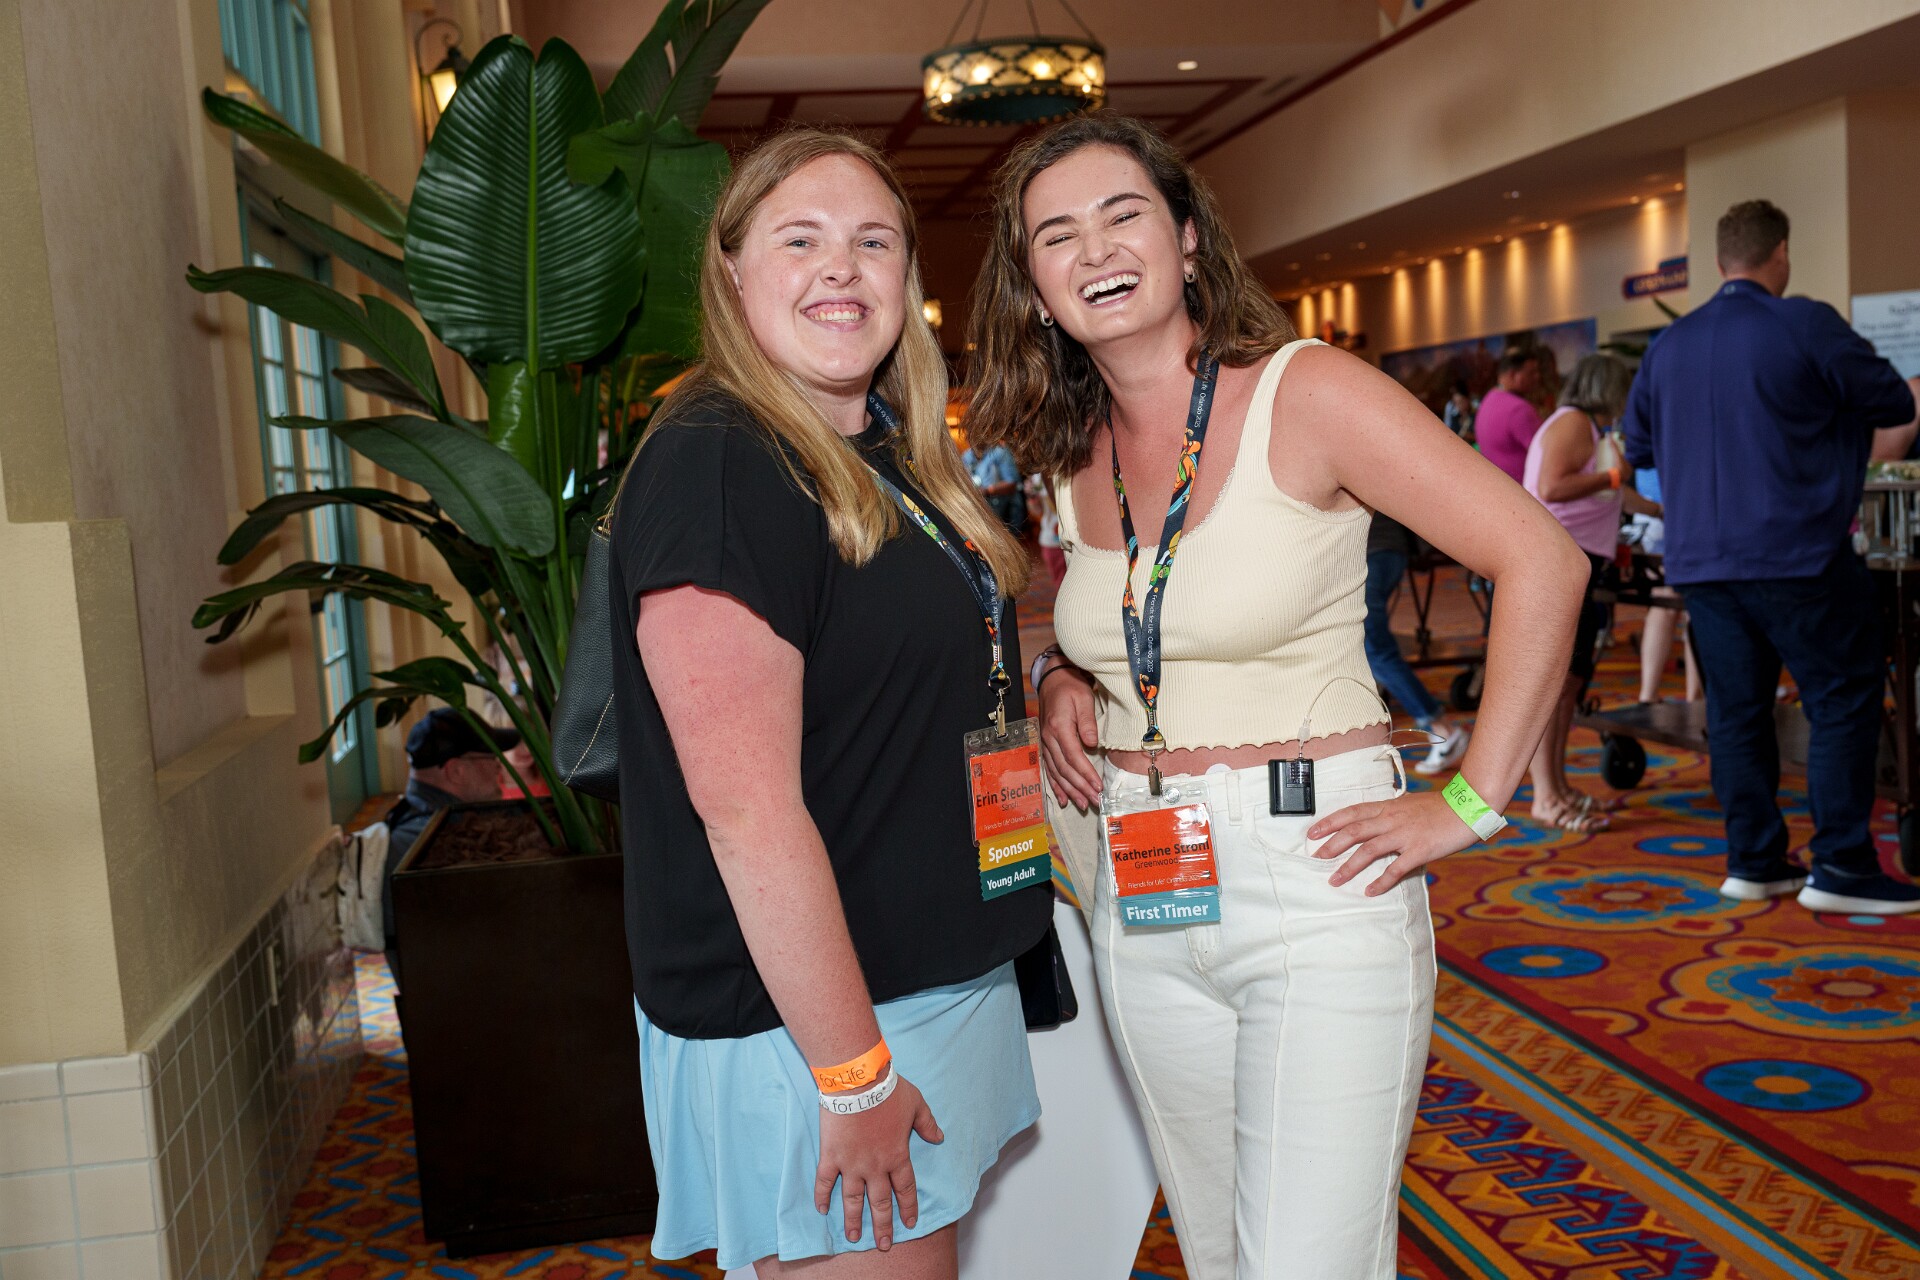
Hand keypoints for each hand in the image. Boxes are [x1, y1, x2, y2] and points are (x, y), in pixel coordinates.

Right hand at [814, 1072, 942, 1248]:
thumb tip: (939, 1137)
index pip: (905, 1189)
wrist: (858, 1082)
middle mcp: (875, 1166)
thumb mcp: (916, 1104)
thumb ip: (927, 1124)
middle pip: (880, 1201)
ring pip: (853, 1199)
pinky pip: (825, 1181)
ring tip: (854, 1236)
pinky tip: (821, 1209)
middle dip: (883, 1224)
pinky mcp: (831, 1156)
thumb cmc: (888, 1091)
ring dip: (854, 1219)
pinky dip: (822, 1196)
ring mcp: (851, 1164)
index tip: (908, 1223)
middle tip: (883, 1244)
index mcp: (896, 1155)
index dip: (907, 1207)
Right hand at [1038, 664, 1100, 808]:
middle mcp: (1049, 738)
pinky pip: (1049, 769)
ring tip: (1082, 804)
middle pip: (1065, 769)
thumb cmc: (1071, 688)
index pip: (1073, 756)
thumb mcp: (1083, 699)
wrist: (1053, 679)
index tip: (1097, 786)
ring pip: (1057, 772)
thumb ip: (1088, 722)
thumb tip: (1092, 744)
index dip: (1085, 774)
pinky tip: (1063, 798)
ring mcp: (1046, 743)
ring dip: (1069, 790)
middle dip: (1080, 787)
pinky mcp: (1046, 745)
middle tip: (1094, 801)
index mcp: (1059, 727)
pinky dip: (1056, 785)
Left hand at [1307, 790, 1479, 894]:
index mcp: (1388, 806)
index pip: (1352, 812)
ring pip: (1369, 850)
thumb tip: (1376, 820)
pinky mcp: (1420, 850)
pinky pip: (1396, 868)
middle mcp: (1392, 819)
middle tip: (1316, 856)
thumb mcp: (1409, 804)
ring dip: (1349, 866)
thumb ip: (1391, 812)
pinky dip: (1381, 881)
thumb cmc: (1440, 807)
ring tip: (1335, 879)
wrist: (1468, 807)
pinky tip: (1370, 891)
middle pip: (1354, 831)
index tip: (1313, 832)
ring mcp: (1405, 834)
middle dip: (1332, 844)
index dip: (1330, 821)